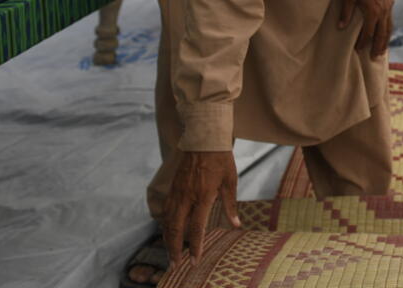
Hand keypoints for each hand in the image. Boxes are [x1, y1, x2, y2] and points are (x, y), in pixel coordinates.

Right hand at [163, 151, 240, 268]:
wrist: (204, 138)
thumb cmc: (221, 159)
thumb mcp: (230, 181)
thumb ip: (230, 204)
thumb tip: (236, 224)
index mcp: (203, 196)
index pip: (196, 228)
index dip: (195, 246)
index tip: (194, 260)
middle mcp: (187, 197)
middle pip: (176, 229)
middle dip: (174, 249)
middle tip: (175, 265)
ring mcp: (178, 192)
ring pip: (168, 221)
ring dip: (168, 240)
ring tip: (170, 254)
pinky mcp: (173, 187)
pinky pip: (167, 210)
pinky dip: (166, 225)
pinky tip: (168, 233)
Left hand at [338, 0, 393, 57]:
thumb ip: (346, 12)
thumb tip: (341, 27)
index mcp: (372, 12)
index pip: (368, 33)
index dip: (363, 43)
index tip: (358, 50)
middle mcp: (383, 13)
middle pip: (381, 35)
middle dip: (377, 47)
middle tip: (374, 57)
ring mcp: (388, 9)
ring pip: (389, 29)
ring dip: (385, 41)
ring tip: (382, 51)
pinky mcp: (390, 5)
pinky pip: (391, 22)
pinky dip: (388, 31)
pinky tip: (385, 35)